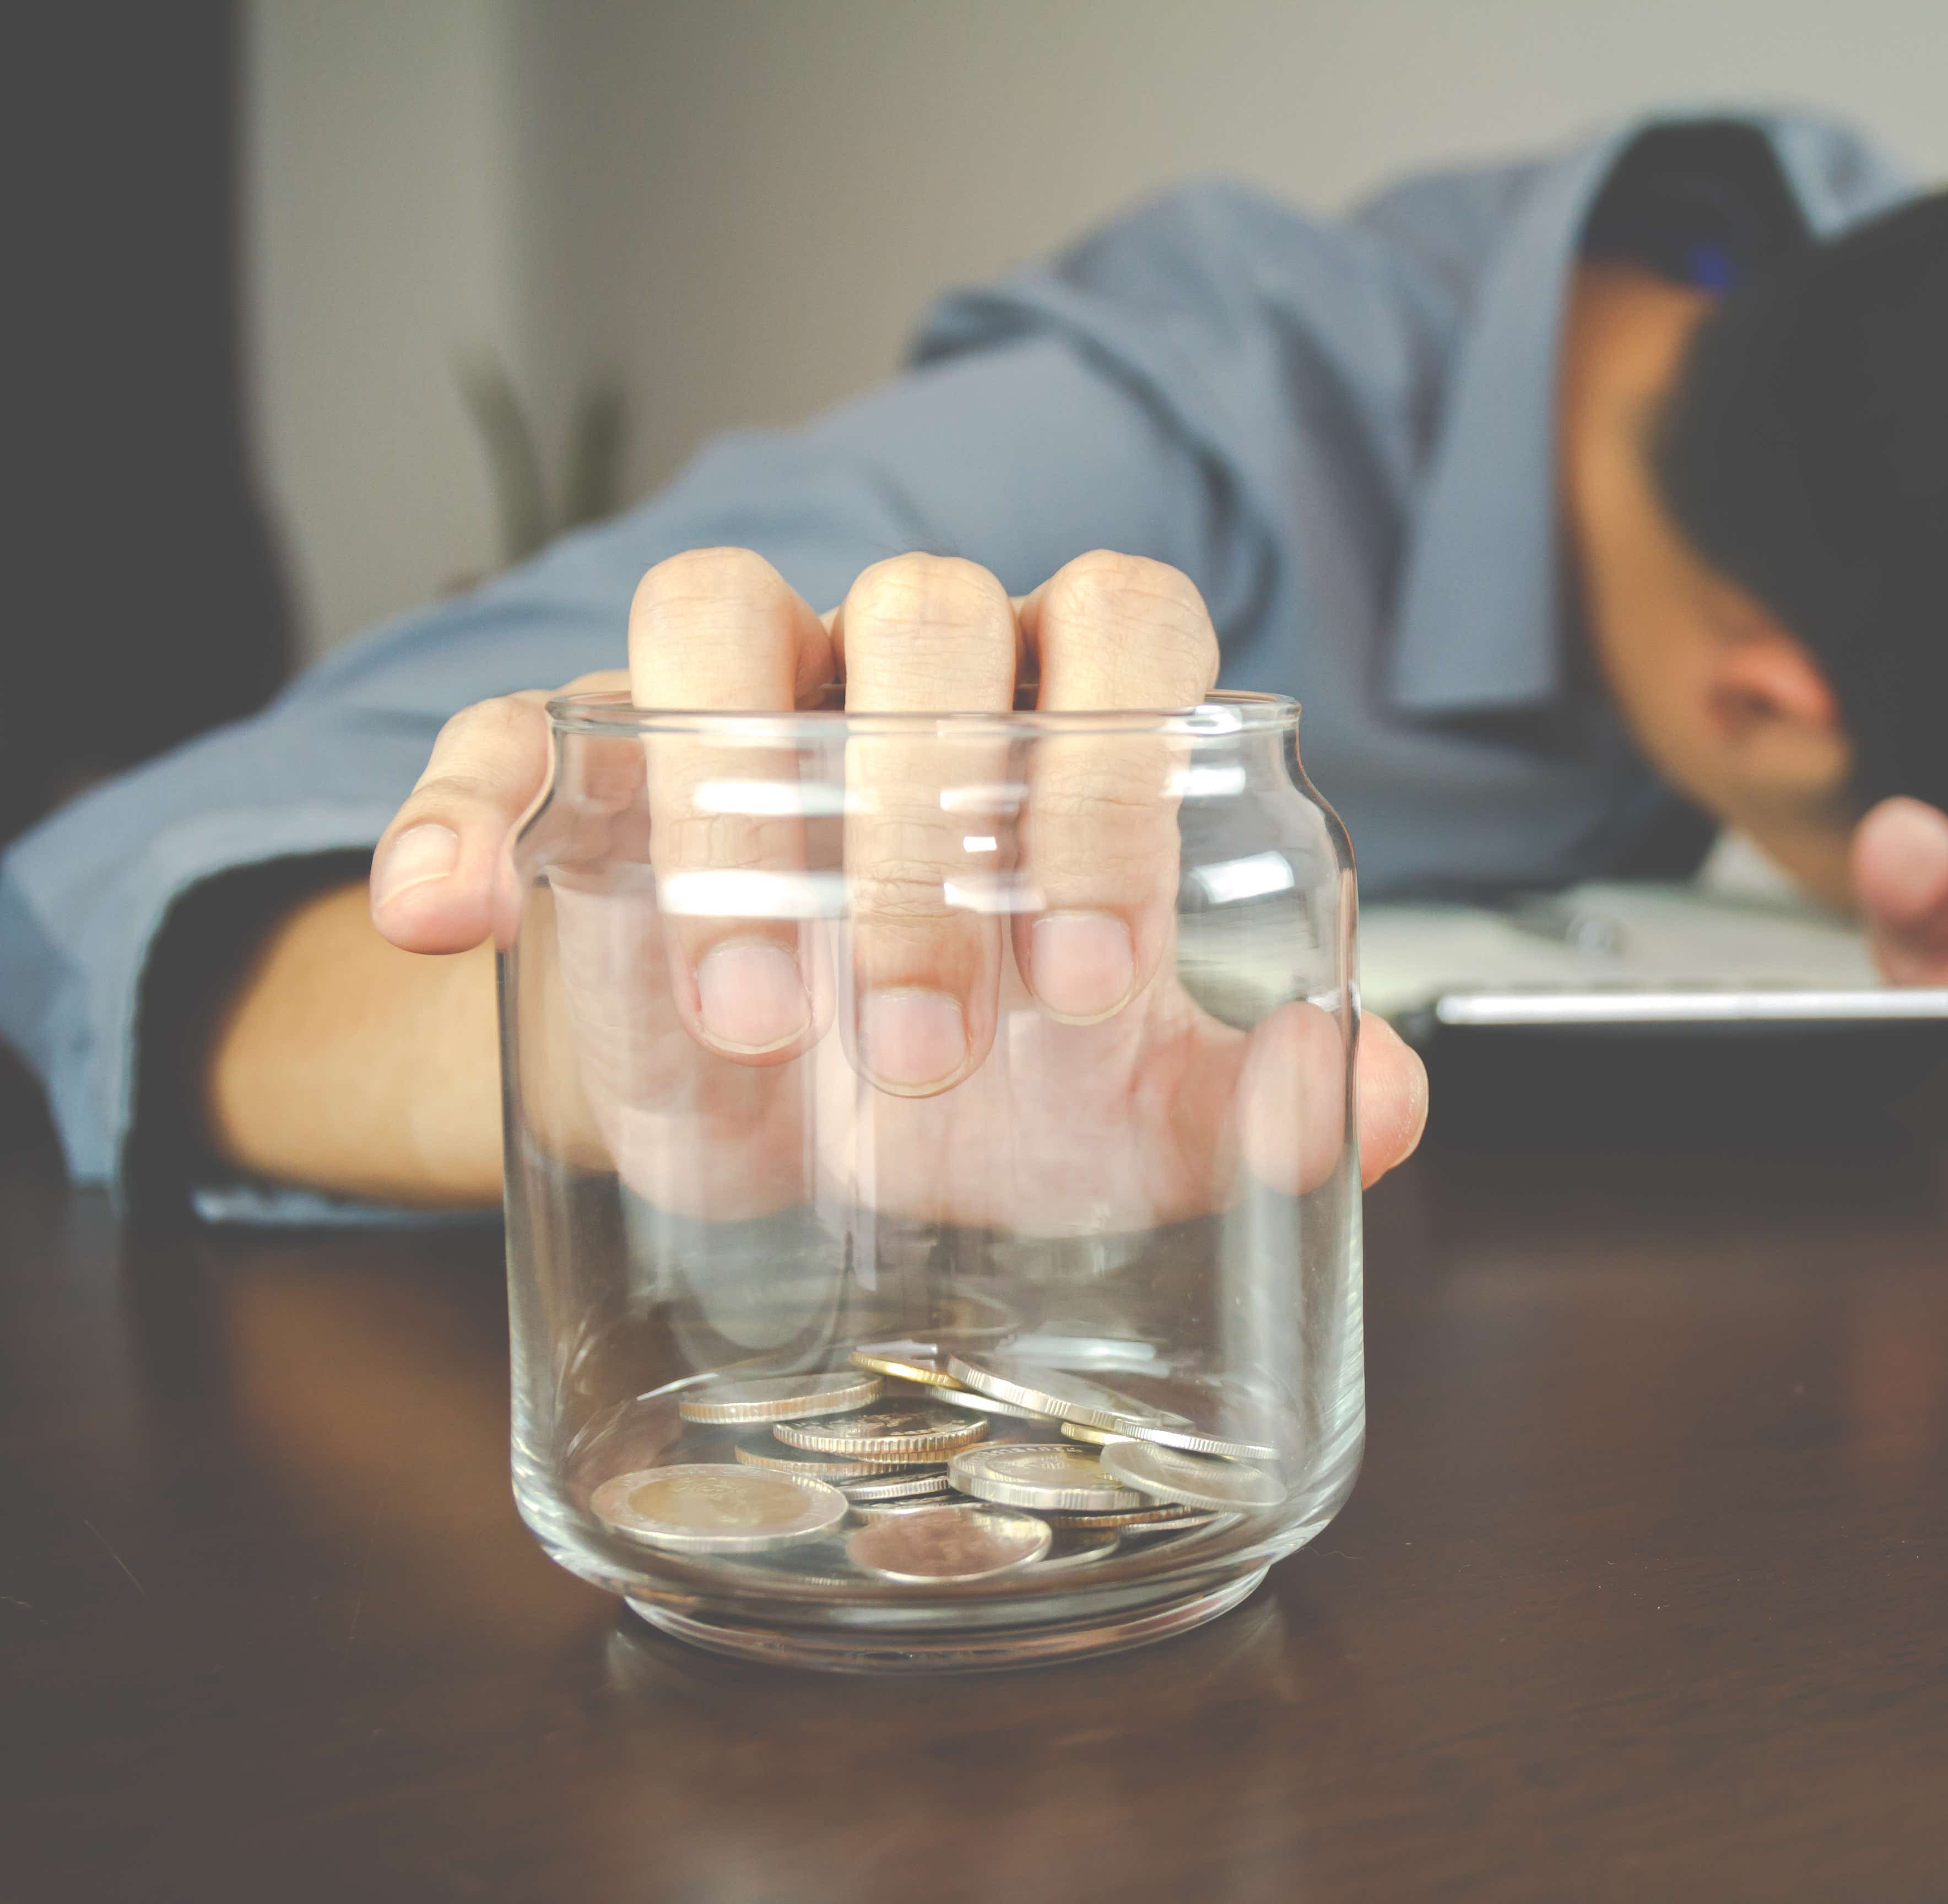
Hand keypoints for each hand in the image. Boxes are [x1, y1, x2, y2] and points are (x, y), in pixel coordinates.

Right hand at [366, 547, 1428, 1217]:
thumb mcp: (1106, 1117)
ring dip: (729, 797)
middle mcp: (894, 663)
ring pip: (715, 611)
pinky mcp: (561, 761)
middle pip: (925, 612)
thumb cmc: (964, 1088)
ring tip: (745, 1011)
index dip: (1118, 772)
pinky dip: (459, 805)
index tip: (1095, 978)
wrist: (765, 1135)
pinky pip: (494, 728)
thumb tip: (1377, 1102)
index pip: (1120, 621)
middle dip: (929, 829)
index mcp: (1056, 704)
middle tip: (923, 1049)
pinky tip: (449, 910)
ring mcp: (721, 695)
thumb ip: (1243, 1102)